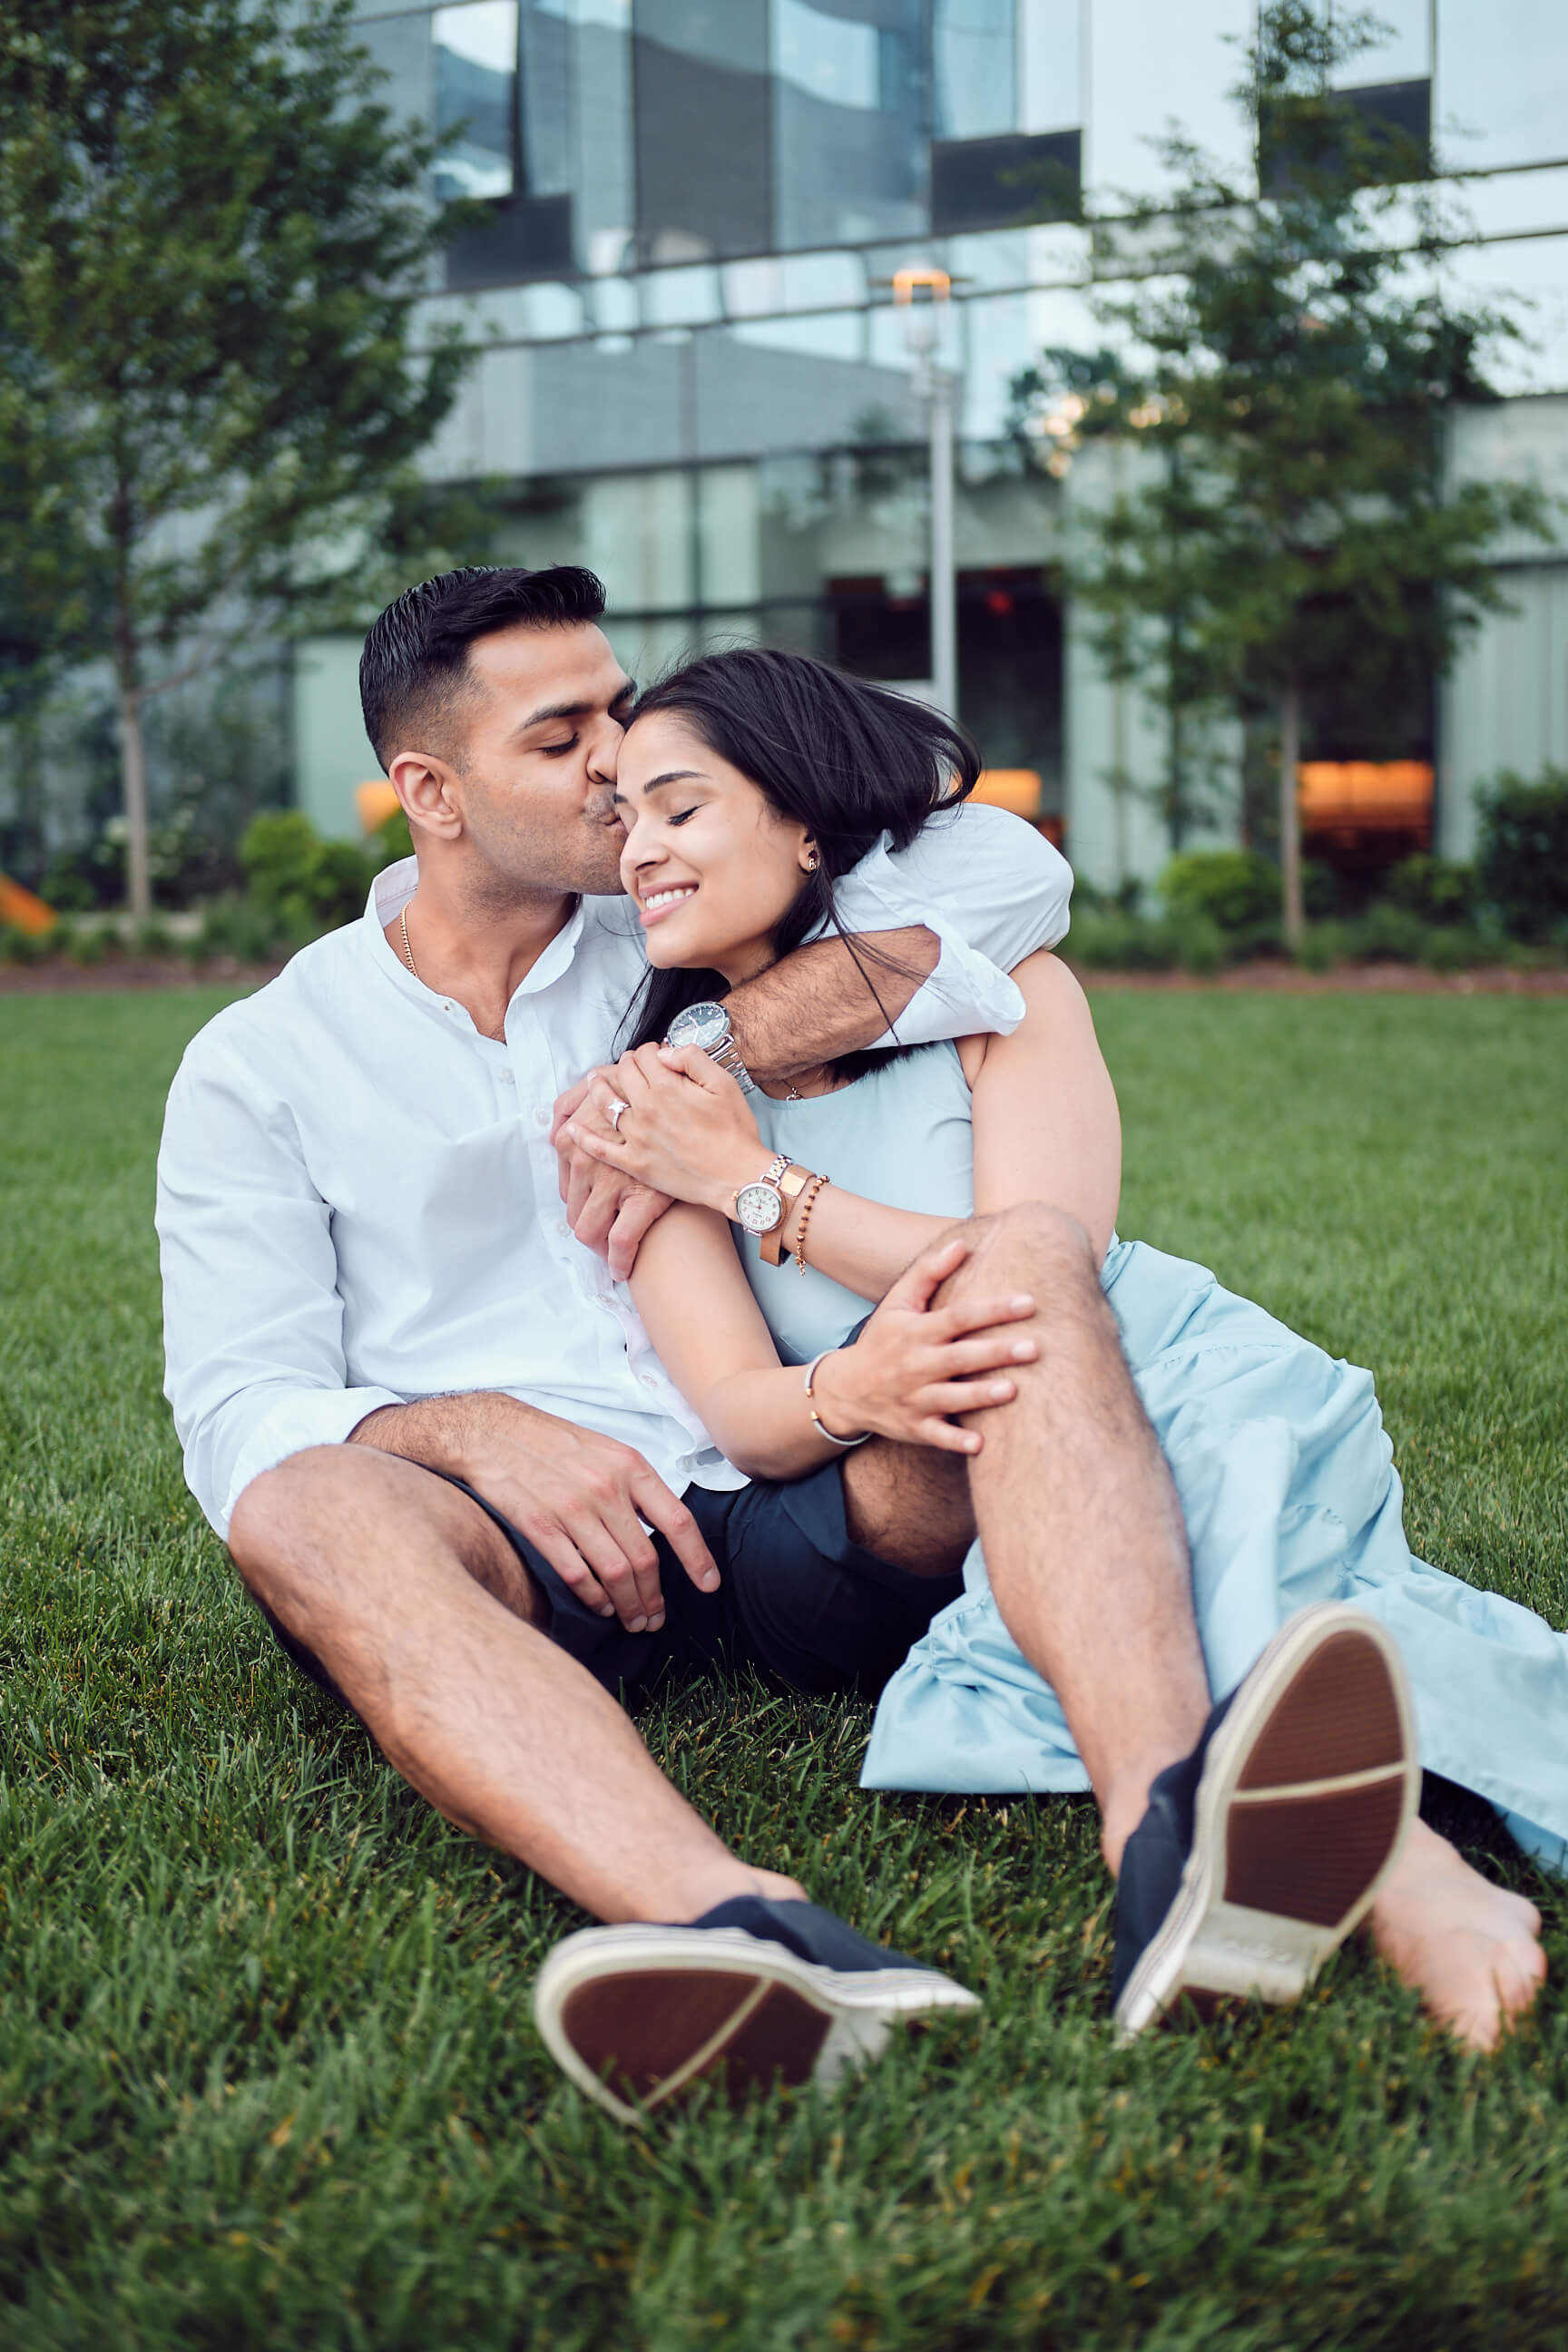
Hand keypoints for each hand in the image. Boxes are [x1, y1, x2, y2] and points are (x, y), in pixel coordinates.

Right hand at [436, 1392, 719, 1631]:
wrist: (491, 1432)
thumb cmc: (552, 1442)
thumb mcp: (605, 1449)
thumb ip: (634, 1486)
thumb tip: (661, 1527)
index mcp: (629, 1466)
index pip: (676, 1520)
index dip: (697, 1558)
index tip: (709, 1585)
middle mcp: (605, 1488)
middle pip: (644, 1559)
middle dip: (654, 1598)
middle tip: (654, 1619)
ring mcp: (571, 1508)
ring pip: (615, 1573)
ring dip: (628, 1606)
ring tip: (632, 1620)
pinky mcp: (539, 1525)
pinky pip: (576, 1574)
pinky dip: (592, 1598)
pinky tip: (599, 1606)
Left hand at [552, 1066, 673, 1280]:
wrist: (685, 1106)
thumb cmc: (643, 1094)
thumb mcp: (599, 1084)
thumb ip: (568, 1104)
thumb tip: (556, 1128)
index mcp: (572, 1142)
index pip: (566, 1190)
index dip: (581, 1206)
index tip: (595, 1213)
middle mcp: (584, 1164)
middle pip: (576, 1215)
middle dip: (589, 1231)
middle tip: (606, 1239)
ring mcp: (611, 1184)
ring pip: (590, 1232)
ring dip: (600, 1249)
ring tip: (614, 1255)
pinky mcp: (641, 1201)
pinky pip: (620, 1242)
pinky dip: (619, 1260)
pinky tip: (624, 1269)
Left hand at [559, 1044, 766, 1218]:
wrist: (737, 1177)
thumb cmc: (735, 1131)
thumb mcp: (724, 1083)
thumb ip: (692, 1059)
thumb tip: (665, 1053)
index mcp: (667, 1087)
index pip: (646, 1056)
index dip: (651, 1050)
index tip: (657, 1053)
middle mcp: (646, 1109)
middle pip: (624, 1075)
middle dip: (627, 1064)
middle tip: (632, 1064)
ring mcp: (637, 1137)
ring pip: (607, 1104)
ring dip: (599, 1088)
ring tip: (595, 1080)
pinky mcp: (635, 1163)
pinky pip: (600, 1149)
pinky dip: (584, 1138)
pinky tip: (572, 1130)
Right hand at [811, 1234, 1037, 1455]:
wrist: (846, 1389)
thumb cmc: (883, 1339)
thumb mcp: (898, 1302)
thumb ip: (929, 1272)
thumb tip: (963, 1243)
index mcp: (916, 1331)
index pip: (959, 1316)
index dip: (993, 1309)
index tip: (1029, 1302)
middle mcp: (915, 1364)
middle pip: (960, 1357)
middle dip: (996, 1352)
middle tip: (1034, 1348)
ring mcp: (914, 1398)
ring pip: (951, 1397)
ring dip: (980, 1395)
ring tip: (1012, 1391)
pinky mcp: (914, 1427)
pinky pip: (936, 1437)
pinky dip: (956, 1441)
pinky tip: (981, 1446)